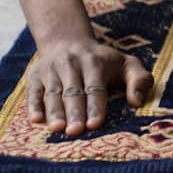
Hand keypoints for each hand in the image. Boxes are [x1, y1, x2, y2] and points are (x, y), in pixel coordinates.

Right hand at [27, 39, 153, 135]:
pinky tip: (35, 119)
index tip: (95, 124)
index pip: (95, 87)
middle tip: (75, 131)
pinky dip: (33, 105)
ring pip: (52, 92)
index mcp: (95, 62)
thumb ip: (139, 79)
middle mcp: (71, 64)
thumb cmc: (103, 62)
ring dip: (54, 111)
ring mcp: (51, 69)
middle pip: (73, 91)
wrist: (67, 41)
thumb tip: (136, 102)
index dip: (95, 106)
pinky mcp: (35, 76)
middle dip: (74, 112)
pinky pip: (33, 91)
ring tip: (57, 128)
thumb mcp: (126, 64)